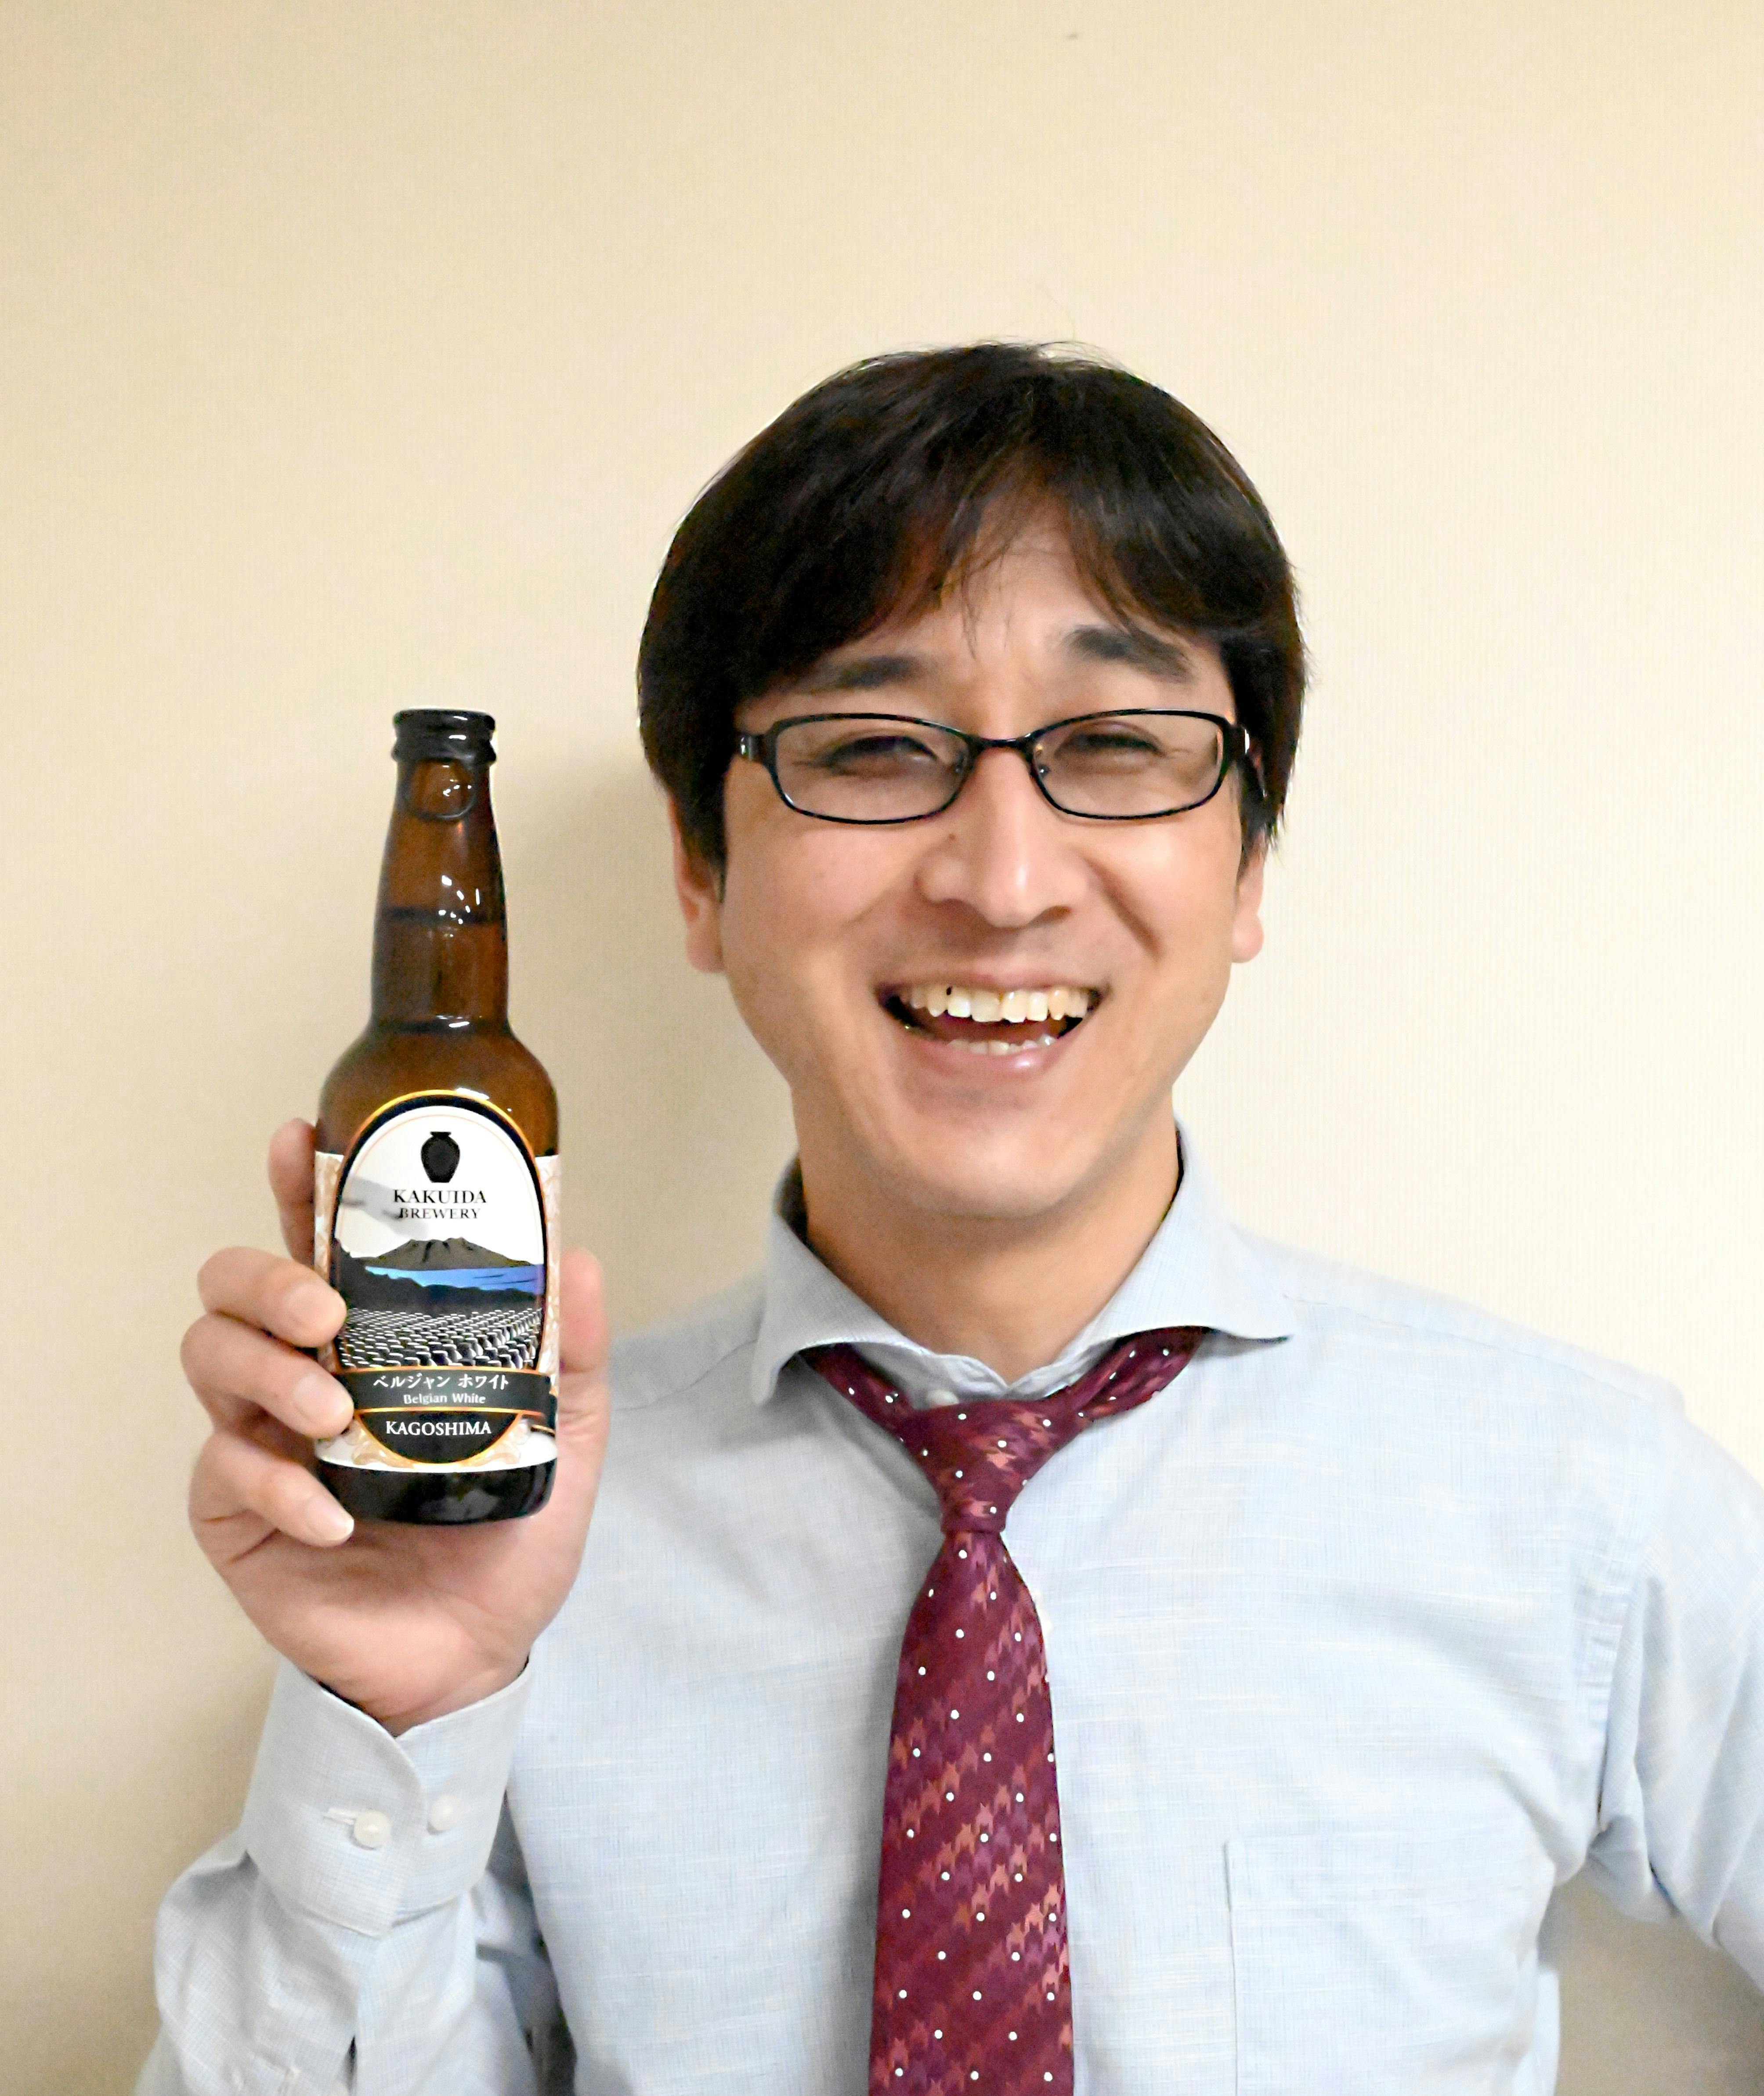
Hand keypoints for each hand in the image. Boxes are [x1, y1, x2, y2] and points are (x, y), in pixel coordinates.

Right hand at [183, 1119, 610, 1734]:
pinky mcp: (235, 1513)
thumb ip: (573, 1352)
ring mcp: (260, 1439)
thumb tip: (582, 1257)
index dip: (301, 1185)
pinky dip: (278, 1487)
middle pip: (235, 1284)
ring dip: (267, 1372)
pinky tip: (333, 1519)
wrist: (476, 1651)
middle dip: (269, 1278)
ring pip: (210, 1355)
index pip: (319, 1242)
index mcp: (370, 1340)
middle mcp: (304, 1373)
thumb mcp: (565, 1436)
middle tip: (325, 1313)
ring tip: (333, 1413)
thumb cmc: (506, 1534)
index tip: (301, 1137)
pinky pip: (222, 1471)